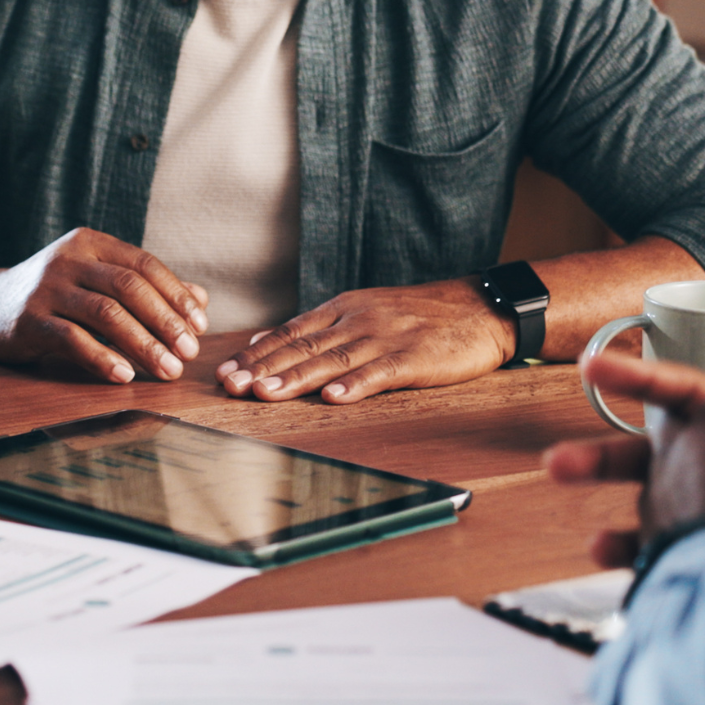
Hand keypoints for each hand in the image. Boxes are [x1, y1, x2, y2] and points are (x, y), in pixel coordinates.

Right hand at [0, 229, 208, 382]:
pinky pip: (72, 339)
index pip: (144, 264)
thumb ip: (147, 288)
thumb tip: (201, 300)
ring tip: (167, 369)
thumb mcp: (98, 282)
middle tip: (189, 353)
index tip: (200, 326)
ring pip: (105, 313)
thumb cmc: (56, 295)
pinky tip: (124, 375)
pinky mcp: (28, 320)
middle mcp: (68, 259)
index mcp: (90, 243)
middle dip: (165, 322)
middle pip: (129, 287)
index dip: (176, 295)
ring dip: (143, 344)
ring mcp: (46, 288)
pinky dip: (102, 358)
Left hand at [216, 277, 511, 402]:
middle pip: (303, 346)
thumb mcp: (362, 310)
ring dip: (297, 378)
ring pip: (333, 359)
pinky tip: (334, 398)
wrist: (479, 306)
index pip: (290, 331)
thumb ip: (315, 328)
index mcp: (343, 308)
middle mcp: (358, 320)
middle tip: (229, 386)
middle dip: (262, 368)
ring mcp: (386, 337)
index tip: (224, 371)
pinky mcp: (415, 357)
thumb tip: (262, 341)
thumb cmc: (418, 315)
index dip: (255, 353)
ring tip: (266, 394)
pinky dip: (356, 385)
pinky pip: (381, 372)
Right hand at [546, 349, 704, 567]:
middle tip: (557, 453)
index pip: (686, 393)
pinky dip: (629, 549)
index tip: (589, 367)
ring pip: (646, 498)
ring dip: (602, 486)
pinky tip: (602, 550)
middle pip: (654, 449)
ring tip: (560, 476)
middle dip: (602, 446)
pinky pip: (658, 551)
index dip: (638, 378)